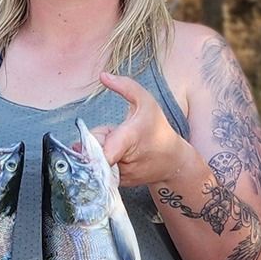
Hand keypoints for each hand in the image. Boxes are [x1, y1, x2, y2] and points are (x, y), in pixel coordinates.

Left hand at [96, 72, 197, 188]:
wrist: (172, 161)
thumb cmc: (158, 128)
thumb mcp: (146, 101)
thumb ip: (125, 86)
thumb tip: (102, 75)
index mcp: (130, 138)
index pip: (102, 150)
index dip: (92, 146)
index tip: (87, 141)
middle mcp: (124, 160)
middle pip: (94, 150)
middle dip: (98, 140)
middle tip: (114, 133)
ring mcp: (121, 176)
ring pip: (98, 160)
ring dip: (103, 151)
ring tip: (121, 145)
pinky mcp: (119, 184)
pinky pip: (102, 170)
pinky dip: (107, 162)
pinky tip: (120, 156)